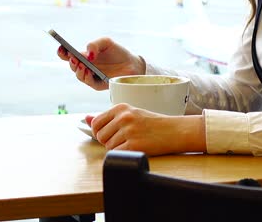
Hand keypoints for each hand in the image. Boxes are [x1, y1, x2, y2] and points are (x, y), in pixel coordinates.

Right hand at [56, 37, 145, 89]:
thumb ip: (95, 44)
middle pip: (72, 65)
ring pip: (79, 75)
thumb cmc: (117, 52)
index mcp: (83, 56)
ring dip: (78, 70)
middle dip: (72, 61)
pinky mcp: (98, 84)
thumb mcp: (106, 42)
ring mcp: (90, 76)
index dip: (62, 52)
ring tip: (82, 64)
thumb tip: (87, 54)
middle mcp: (84, 67)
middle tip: (74, 57)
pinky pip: (89, 82)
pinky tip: (88, 71)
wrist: (131, 63)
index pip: (68, 55)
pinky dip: (87, 77)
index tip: (62, 48)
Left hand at [86, 104, 204, 154]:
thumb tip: (86, 119)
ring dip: (118, 148)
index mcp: (120, 108)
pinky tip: (136, 148)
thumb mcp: (131, 114)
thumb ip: (108, 117)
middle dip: (109, 141)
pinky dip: (124, 154)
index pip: (96, 123)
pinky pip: (117, 154)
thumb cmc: (153, 123)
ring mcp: (128, 131)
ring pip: (108, 147)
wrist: (175, 131)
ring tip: (133, 142)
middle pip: (100, 136)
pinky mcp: (134, 145)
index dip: (101, 132)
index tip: (112, 133)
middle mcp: (123, 117)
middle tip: (125, 139)